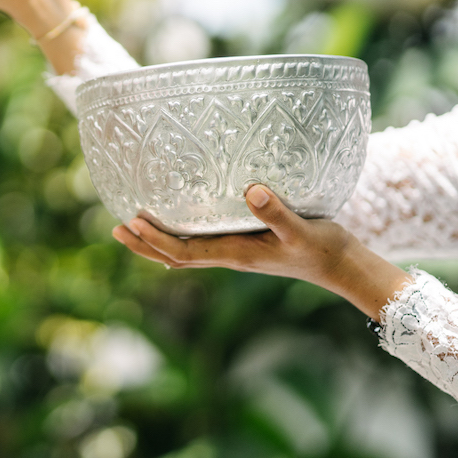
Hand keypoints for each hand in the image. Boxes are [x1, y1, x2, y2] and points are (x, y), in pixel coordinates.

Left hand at [111, 184, 412, 319]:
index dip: (154, 240)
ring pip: (185, 251)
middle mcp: (228, 256)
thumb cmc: (321, 247)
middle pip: (174, 256)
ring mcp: (234, 252)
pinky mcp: (243, 244)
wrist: (341, 266)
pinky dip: (179, 237)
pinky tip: (175, 224)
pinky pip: (201, 244)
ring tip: (131, 226)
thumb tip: (251, 191)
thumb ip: (277, 212)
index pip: (182, 251)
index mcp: (234, 254)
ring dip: (156, 242)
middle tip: (116, 227)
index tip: (131, 223)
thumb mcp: (301, 229)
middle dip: (144, 244)